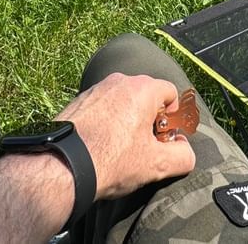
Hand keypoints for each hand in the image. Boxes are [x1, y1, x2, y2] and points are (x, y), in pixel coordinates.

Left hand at [55, 73, 196, 199]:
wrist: (62, 166)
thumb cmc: (111, 160)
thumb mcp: (157, 165)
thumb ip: (183, 156)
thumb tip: (186, 152)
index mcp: (142, 88)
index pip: (171, 93)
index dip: (174, 117)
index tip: (165, 139)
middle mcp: (118, 81)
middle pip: (146, 95)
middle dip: (151, 119)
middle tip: (145, 146)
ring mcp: (94, 89)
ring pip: (122, 101)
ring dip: (128, 121)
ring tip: (121, 149)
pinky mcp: (76, 102)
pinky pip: (101, 108)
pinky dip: (107, 122)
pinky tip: (101, 147)